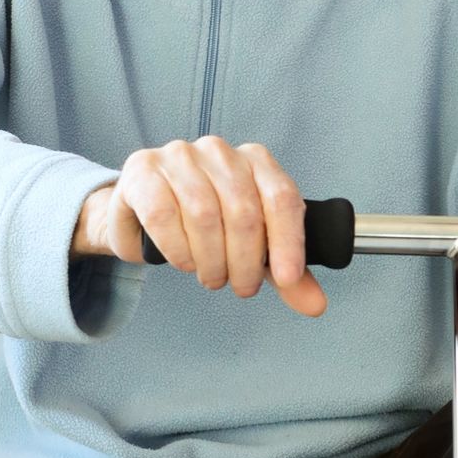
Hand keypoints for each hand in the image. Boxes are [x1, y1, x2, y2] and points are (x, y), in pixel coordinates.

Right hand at [72, 139, 325, 316]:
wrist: (142, 215)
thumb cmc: (203, 227)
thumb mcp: (250, 249)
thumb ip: (283, 275)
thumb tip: (315, 305)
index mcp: (255, 161)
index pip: (282, 198)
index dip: (288, 242)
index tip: (287, 279)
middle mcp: (219, 151)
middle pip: (244, 211)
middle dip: (246, 262)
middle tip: (241, 286)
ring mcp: (179, 156)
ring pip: (205, 215)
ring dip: (211, 260)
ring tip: (212, 276)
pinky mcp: (144, 170)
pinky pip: (164, 215)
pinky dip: (178, 249)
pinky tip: (185, 261)